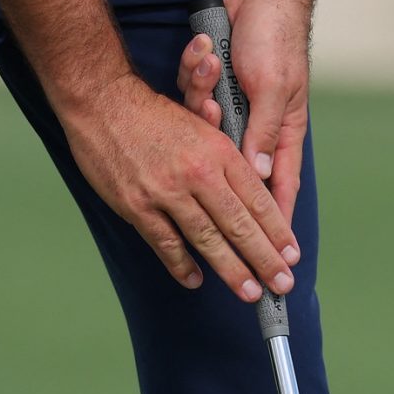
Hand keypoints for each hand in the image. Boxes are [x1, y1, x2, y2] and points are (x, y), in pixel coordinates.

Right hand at [58, 74, 300, 301]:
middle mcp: (198, 173)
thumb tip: (251, 192)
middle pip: (239, 224)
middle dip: (265, 259)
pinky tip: (196, 279)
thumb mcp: (200, 125)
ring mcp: (166, 191)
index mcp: (218, 151)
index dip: (277, 231)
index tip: (291, 254)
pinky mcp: (137, 205)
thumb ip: (224, 160)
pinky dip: (182, 265)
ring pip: (207, 239)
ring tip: (251, 292)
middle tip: (283, 283)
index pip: (257, 199)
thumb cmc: (152, 113)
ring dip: (232, 270)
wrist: (103, 101)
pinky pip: (166, 243)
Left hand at [178, 0, 310, 224]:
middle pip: (237, 165)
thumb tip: (258, 177)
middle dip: (225, 169)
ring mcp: (236, 106)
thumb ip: (264, 133)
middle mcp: (259, 124)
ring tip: (209, 67)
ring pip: (209, 125)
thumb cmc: (275, 40)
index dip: (273, 220)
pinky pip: (196, 94)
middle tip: (217, 156)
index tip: (270, 254)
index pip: (279, 186)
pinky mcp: (217, 86)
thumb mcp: (272, 88)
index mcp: (282, 130)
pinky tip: (201, 49)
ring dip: (203, 94)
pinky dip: (195, 72)